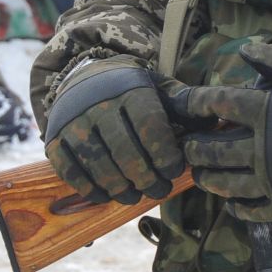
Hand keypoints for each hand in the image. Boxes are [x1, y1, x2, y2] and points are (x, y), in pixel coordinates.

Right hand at [43, 57, 183, 205]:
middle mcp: (99, 103)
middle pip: (125, 151)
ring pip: (98, 164)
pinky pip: (70, 170)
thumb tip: (216, 121)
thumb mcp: (159, 87)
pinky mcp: (54, 138)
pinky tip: (105, 195)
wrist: (83, 75)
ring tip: (134, 195)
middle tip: (158, 190)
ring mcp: (73, 121)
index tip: (174, 171)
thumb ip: (185, 103)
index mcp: (131, 89)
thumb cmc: (131, 89)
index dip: (165, 155)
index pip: (150, 126)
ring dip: (120, 188)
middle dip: (146, 179)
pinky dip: (88, 188)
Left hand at [173, 41, 271, 221]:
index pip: (218, 105)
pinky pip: (251, 211)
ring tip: (200, 174)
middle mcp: (262, 147)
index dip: (197, 103)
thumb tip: (245, 50)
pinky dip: (235, 207)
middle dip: (195, 146)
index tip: (187, 104)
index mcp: (268, 110)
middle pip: (213, 149)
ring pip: (225, 183)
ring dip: (207, 178)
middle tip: (187, 144)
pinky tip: (230, 203)